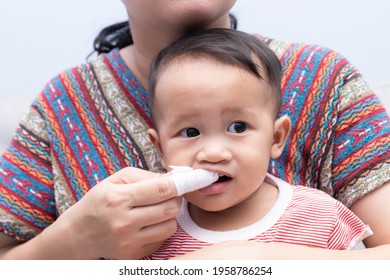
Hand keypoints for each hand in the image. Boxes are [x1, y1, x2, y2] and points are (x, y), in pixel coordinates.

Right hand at [44, 167, 180, 258]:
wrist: (78, 234)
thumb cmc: (99, 201)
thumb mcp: (116, 180)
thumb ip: (146, 176)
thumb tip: (176, 177)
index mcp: (118, 198)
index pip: (162, 189)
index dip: (181, 183)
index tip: (189, 179)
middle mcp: (123, 222)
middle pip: (171, 208)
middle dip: (175, 198)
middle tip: (168, 194)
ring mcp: (128, 242)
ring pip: (171, 226)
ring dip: (169, 215)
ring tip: (156, 209)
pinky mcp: (132, 255)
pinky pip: (162, 240)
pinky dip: (160, 229)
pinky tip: (148, 224)